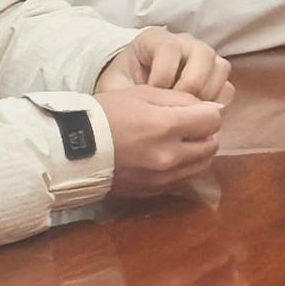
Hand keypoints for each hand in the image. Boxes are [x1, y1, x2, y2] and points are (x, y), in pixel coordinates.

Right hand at [96, 74, 227, 196]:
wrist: (71, 149)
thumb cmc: (105, 114)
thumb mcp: (142, 93)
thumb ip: (181, 99)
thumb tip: (213, 107)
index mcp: (166, 127)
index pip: (213, 120)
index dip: (206, 112)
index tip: (194, 111)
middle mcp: (169, 156)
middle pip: (211, 145)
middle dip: (203, 133)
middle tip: (186, 126)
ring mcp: (162, 177)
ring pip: (202, 165)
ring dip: (196, 152)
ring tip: (177, 142)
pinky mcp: (153, 191)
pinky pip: (183, 180)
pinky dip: (182, 168)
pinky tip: (165, 158)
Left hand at [102, 29, 232, 102]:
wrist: (131, 86)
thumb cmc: (124, 84)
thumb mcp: (115, 86)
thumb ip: (123, 93)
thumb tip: (142, 110)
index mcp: (157, 39)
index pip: (170, 50)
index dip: (161, 78)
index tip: (150, 96)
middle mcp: (185, 42)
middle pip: (203, 55)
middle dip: (188, 87)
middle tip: (173, 106)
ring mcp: (204, 56)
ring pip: (220, 68)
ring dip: (206, 94)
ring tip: (186, 110)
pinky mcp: (215, 75)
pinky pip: (228, 87)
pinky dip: (216, 102)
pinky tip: (196, 113)